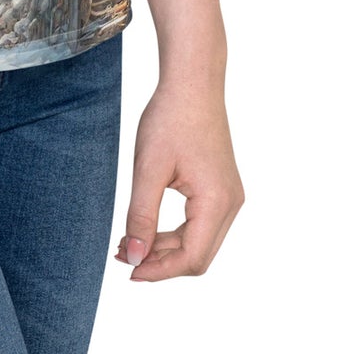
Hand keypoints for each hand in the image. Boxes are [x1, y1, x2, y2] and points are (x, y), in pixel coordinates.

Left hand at [116, 76, 244, 280]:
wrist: (192, 83)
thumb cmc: (170, 118)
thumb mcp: (148, 169)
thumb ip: (141, 216)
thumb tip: (134, 258)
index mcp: (217, 202)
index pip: (192, 258)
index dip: (159, 271)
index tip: (128, 269)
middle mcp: (231, 204)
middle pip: (198, 256)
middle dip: (161, 262)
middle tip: (123, 255)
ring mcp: (229, 196)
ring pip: (200, 242)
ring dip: (166, 248)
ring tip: (129, 242)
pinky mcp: (221, 188)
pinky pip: (201, 224)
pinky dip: (175, 232)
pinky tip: (148, 226)